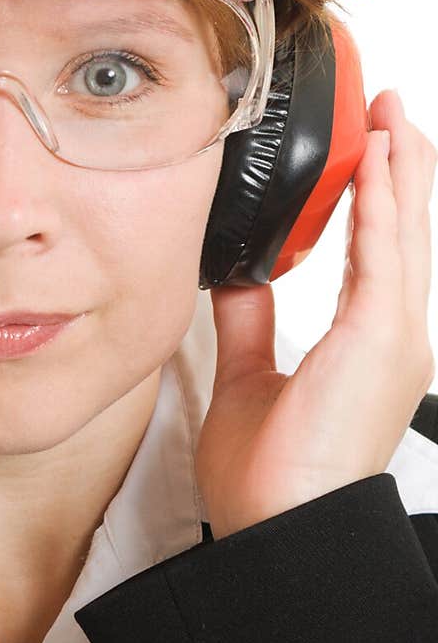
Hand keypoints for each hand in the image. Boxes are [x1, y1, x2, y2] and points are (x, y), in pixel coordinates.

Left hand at [195, 89, 436, 538]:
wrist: (279, 529)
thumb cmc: (269, 477)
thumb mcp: (249, 379)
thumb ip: (249, 321)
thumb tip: (237, 273)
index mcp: (365, 348)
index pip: (376, 256)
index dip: (376, 201)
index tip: (368, 154)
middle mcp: (390, 338)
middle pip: (403, 233)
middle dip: (397, 168)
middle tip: (387, 113)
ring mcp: (394, 337)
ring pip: (405, 232)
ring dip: (398, 168)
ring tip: (392, 116)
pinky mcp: (381, 336)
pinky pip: (384, 251)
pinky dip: (383, 200)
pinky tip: (378, 157)